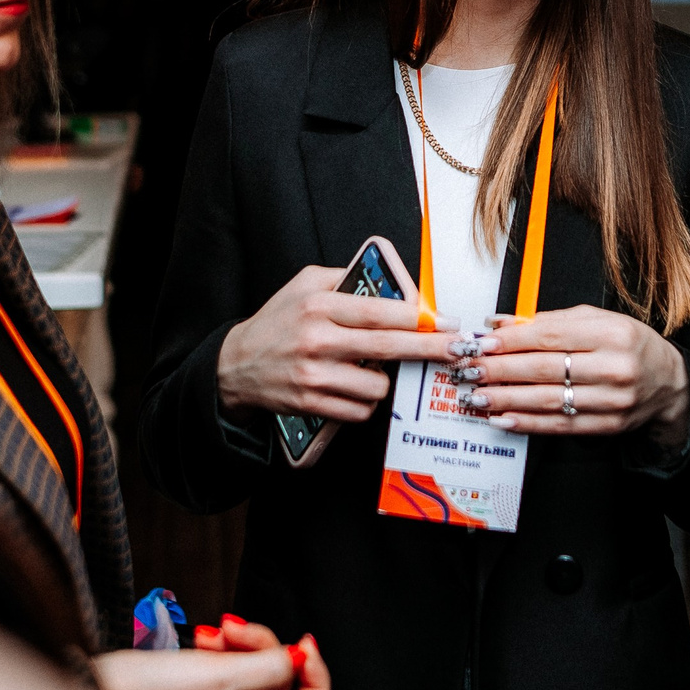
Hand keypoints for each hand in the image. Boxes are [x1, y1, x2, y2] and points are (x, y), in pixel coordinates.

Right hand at [92, 633, 329, 689]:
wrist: (109, 687)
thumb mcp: (221, 676)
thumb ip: (270, 667)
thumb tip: (299, 658)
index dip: (315, 678)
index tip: (303, 645)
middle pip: (285, 683)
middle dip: (264, 648)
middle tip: (235, 630)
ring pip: (262, 668)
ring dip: (242, 642)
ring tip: (214, 634)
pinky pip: (239, 664)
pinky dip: (227, 646)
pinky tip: (204, 639)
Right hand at [217, 262, 466, 423]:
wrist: (235, 365)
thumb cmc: (276, 322)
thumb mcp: (304, 284)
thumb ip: (345, 279)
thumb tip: (393, 286)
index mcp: (319, 305)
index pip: (382, 311)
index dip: (420, 318)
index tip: (442, 321)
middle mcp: (318, 340)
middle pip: (389, 347)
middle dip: (430, 348)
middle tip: (454, 348)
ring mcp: (315, 375)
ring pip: (377, 386)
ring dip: (385, 381)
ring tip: (373, 370)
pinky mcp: (311, 403)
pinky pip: (360, 410)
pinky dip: (366, 403)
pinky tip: (356, 389)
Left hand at [461, 305, 689, 447]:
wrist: (668, 382)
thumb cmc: (627, 344)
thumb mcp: (597, 320)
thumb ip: (549, 320)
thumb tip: (500, 323)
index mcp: (613, 333)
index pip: (552, 335)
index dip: (512, 340)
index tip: (482, 343)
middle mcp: (616, 367)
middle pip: (546, 369)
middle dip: (501, 370)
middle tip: (470, 371)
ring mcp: (613, 401)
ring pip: (549, 400)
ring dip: (507, 399)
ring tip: (477, 395)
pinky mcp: (608, 426)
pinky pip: (560, 426)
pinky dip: (528, 423)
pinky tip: (502, 418)